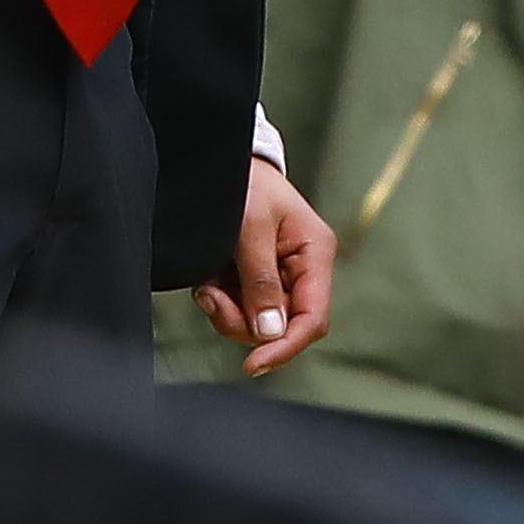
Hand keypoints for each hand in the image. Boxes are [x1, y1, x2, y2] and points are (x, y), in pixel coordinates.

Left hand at [197, 155, 335, 375]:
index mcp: (315, 254)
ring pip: (258, 323)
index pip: (312, 319)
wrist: (218, 158)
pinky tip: (208, 279)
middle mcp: (302, 270)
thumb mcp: (249, 227)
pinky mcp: (255, 277)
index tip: (253, 365)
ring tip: (207, 284)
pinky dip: (221, 301)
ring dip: (228, 311)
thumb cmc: (242, 182)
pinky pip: (241, 308)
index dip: (285, 347)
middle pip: (282, 327)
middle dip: (243, 323)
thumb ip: (261, 281)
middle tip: (211, 298)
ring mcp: (278, 276)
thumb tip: (270, 333)